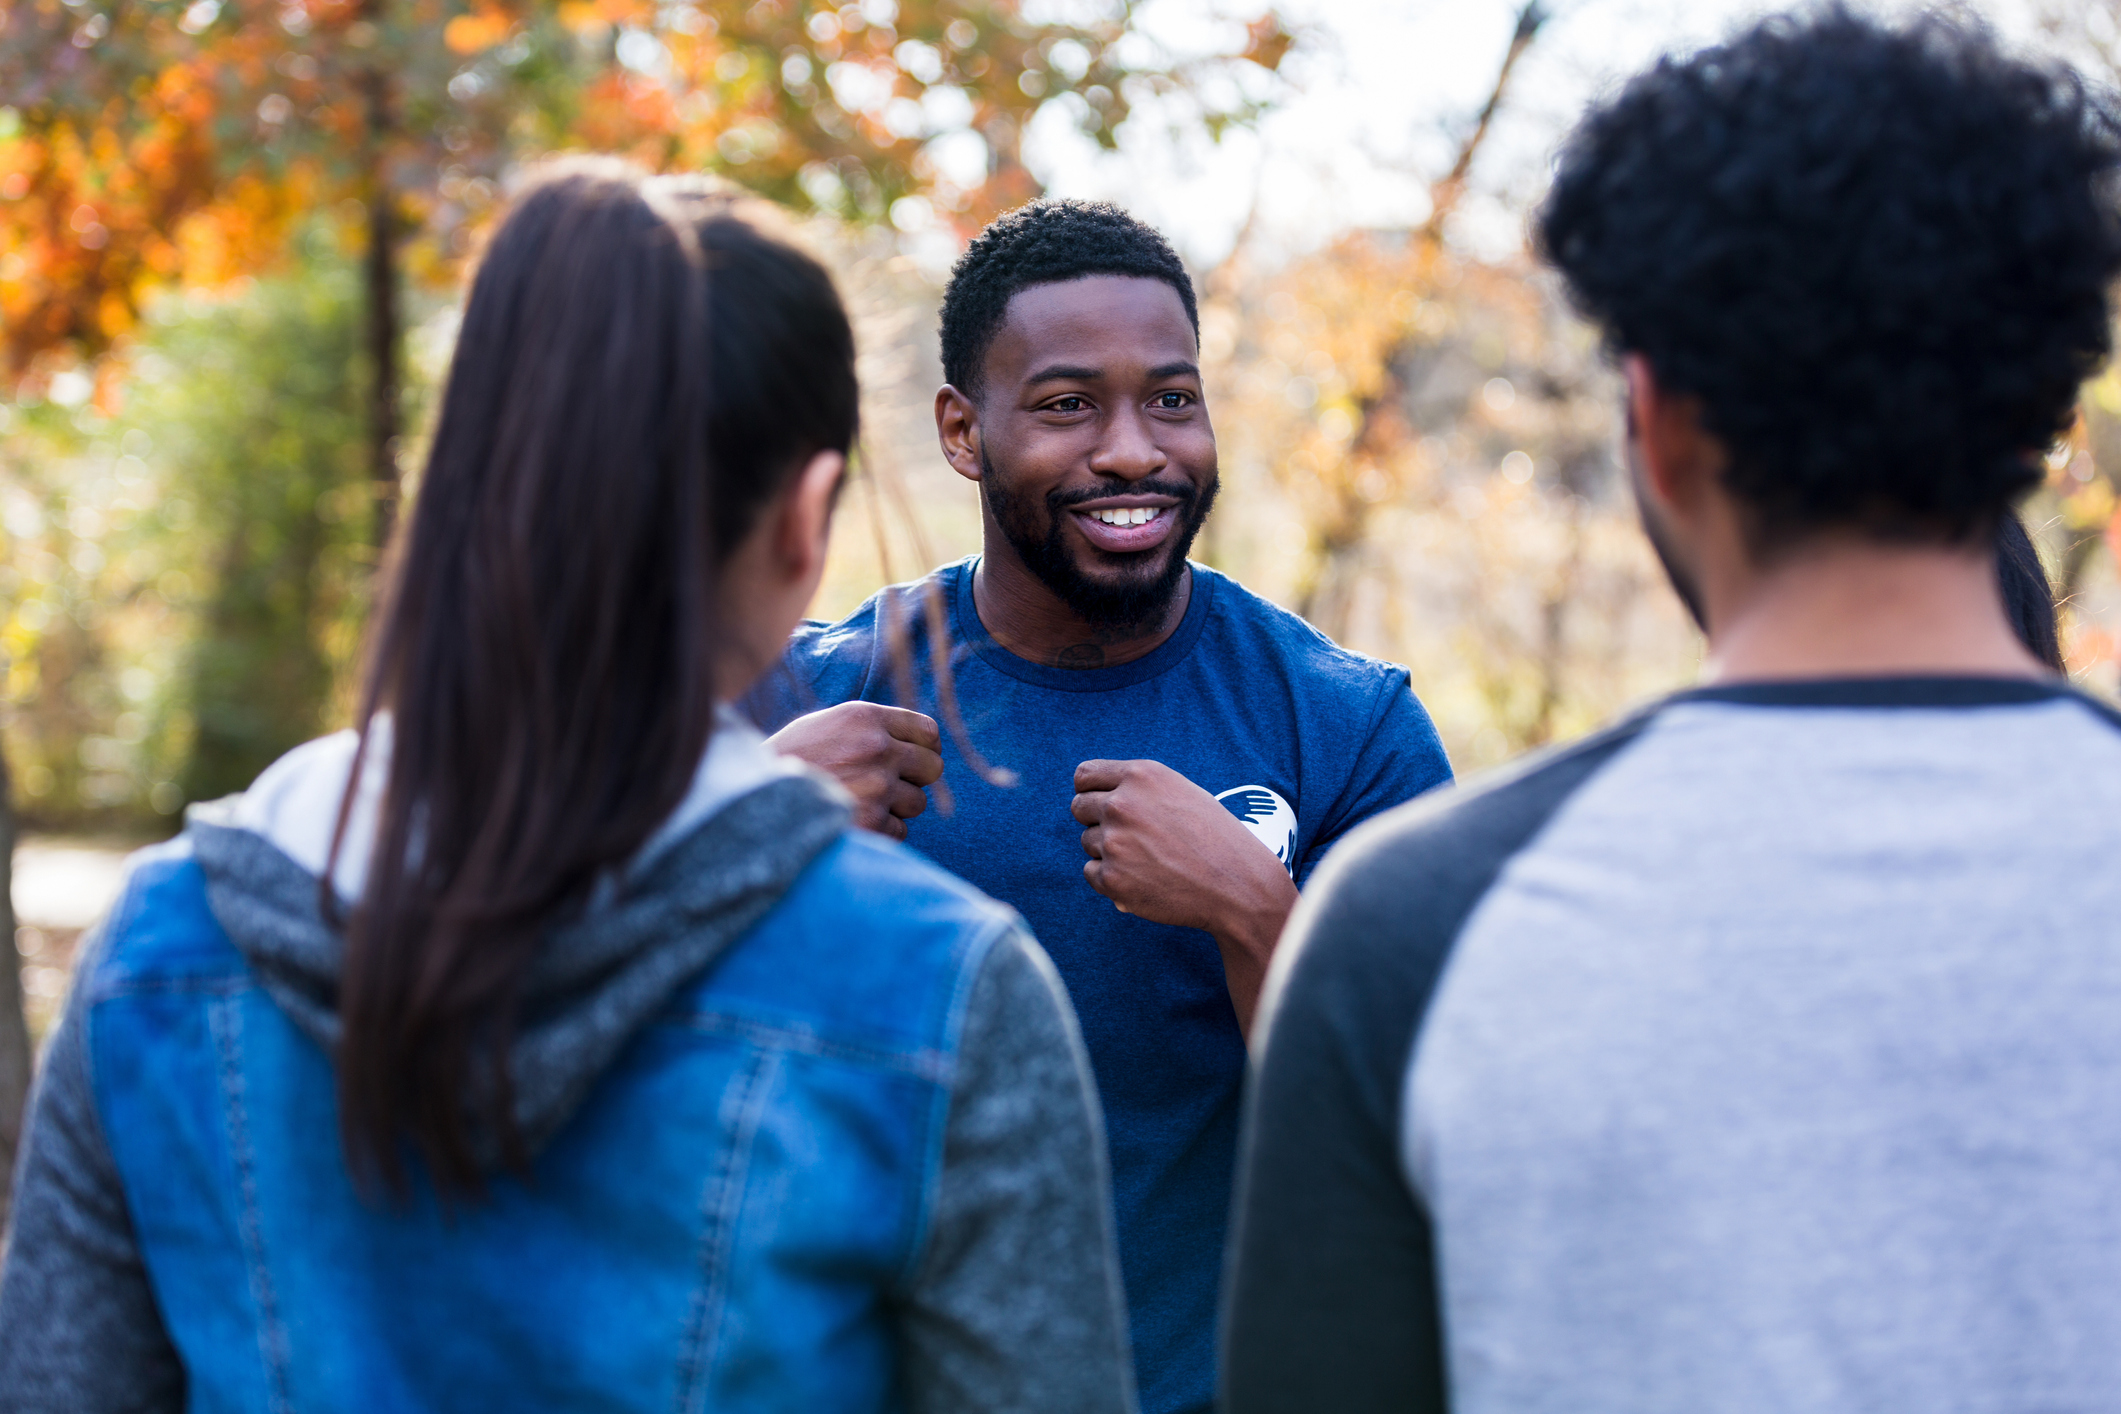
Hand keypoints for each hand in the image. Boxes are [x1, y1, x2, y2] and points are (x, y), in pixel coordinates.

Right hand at [768, 703, 942, 839]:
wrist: (753, 799)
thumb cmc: (788, 762)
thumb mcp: (824, 725)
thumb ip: (869, 728)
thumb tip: (914, 742)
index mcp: (865, 717)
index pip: (928, 731)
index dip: (925, 748)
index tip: (913, 759)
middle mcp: (877, 747)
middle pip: (932, 768)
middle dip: (915, 779)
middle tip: (888, 786)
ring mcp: (877, 786)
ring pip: (917, 803)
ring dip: (895, 808)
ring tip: (859, 804)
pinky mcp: (872, 821)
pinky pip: (899, 830)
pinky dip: (880, 832)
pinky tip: (851, 822)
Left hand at [1072, 759, 1299, 1034]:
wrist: (1237, 884)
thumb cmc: (1213, 838)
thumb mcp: (1180, 792)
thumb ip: (1137, 788)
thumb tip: (1094, 794)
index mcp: (1141, 776)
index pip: (1084, 776)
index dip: (1092, 791)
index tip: (1101, 803)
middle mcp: (1122, 804)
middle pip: (1079, 807)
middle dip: (1097, 821)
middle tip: (1130, 837)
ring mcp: (1114, 842)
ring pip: (1088, 842)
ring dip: (1109, 852)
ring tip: (1150, 860)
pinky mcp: (1112, 878)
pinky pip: (1091, 873)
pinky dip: (1111, 878)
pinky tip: (1144, 878)